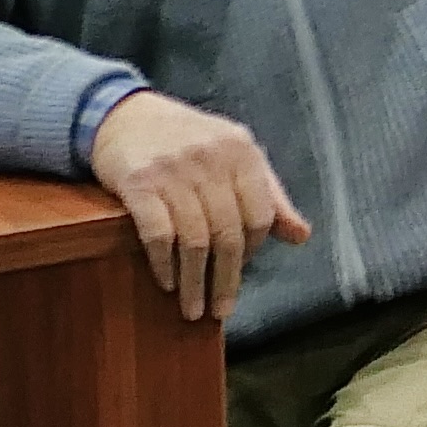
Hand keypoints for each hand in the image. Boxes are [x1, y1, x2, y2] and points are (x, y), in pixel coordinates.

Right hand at [85, 90, 310, 321]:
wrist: (125, 116)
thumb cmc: (188, 141)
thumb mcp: (235, 155)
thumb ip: (269, 195)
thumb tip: (301, 236)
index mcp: (241, 151)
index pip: (259, 214)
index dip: (253, 250)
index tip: (240, 271)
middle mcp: (210, 158)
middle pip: (228, 233)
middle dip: (225, 279)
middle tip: (220, 310)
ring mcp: (173, 170)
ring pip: (194, 240)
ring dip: (193, 282)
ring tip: (193, 308)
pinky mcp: (138, 183)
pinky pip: (157, 233)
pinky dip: (163, 264)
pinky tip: (166, 282)